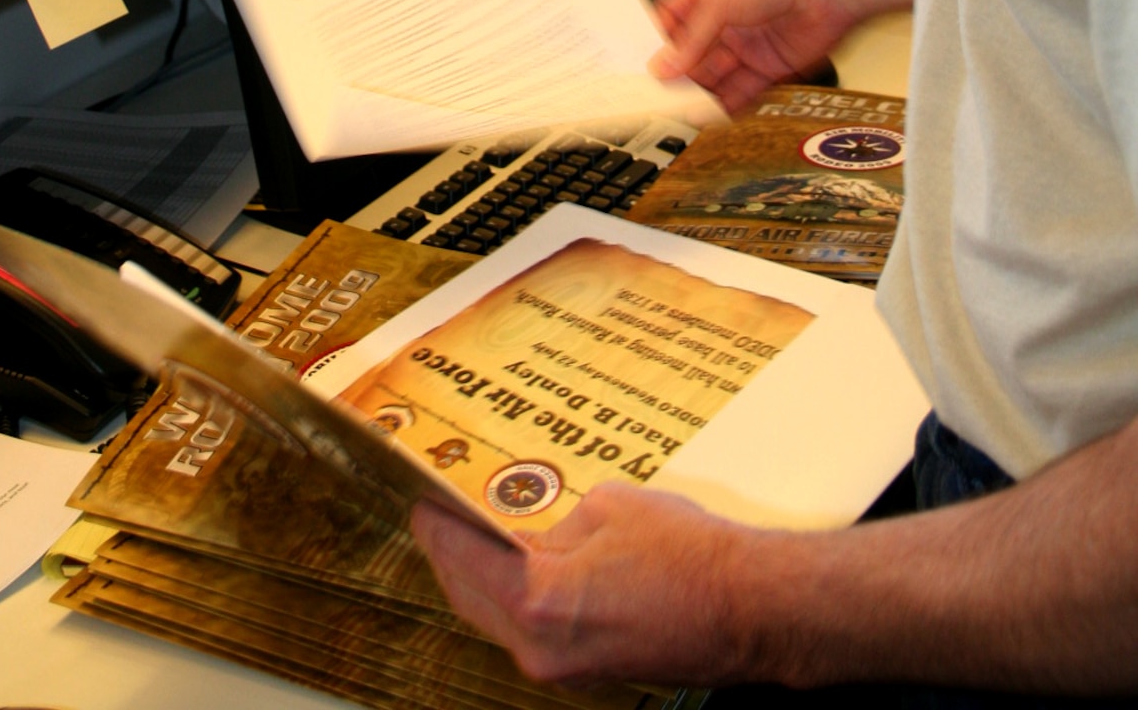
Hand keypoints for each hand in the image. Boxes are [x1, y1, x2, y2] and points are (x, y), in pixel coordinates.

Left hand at [412, 483, 749, 689]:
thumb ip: (552, 521)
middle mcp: (539, 646)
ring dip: (478, 576)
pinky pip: (528, 631)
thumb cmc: (688, 554)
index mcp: (537, 598)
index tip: (418, 495)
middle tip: (437, 511)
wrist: (748, 609)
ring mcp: (561, 667)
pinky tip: (520, 563)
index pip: (459, 556)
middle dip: (448, 551)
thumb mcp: (606, 508)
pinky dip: (513, 597)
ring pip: (494, 617)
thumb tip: (528, 528)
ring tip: (472, 531)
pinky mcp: (583, 670)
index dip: (433, 520)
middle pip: (467, 594)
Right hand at [650, 0, 920, 110]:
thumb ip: (691, 38)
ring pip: (715, 75)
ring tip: (679, 110)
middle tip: (656, 95)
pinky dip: (725, 104)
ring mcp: (748, 43)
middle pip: (692, 53)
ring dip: (697, 93)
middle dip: (675, 74)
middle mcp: (726, 18)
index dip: (657, 43)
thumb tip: (665, 64)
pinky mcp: (770, 66)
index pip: (672, 21)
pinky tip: (709, 114)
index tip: (641, 66)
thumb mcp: (719, 0)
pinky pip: (742, 90)